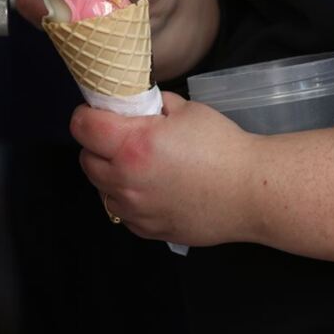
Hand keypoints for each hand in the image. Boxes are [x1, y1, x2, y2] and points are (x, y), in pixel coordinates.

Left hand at [70, 92, 259, 245]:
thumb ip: (153, 106)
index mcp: (133, 145)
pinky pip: (121, 210)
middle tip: (119, 136)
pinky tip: (150, 187)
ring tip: (136, 163)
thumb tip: (137, 104)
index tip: (98, 112)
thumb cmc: (222, 146)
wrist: (251, 192)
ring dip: (109, 173)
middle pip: (85, 159)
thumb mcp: (185, 109)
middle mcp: (126, 180)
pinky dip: (127, 197)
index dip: (87, 114)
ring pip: (100, 188)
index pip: (82, 127)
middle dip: (97, 144)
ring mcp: (135, 209)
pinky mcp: (146, 229)